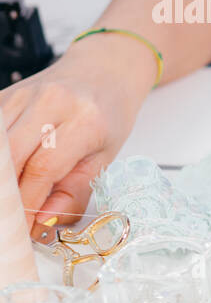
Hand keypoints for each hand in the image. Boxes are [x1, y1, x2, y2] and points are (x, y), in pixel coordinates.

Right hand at [0, 37, 153, 239]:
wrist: (104, 71)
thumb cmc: (108, 115)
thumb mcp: (105, 157)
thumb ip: (74, 192)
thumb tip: (42, 222)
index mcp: (84, 119)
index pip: (43, 169)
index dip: (27, 205)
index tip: (23, 231)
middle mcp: (49, 102)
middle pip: (9, 157)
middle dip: (6, 196)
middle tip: (9, 222)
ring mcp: (20, 95)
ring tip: (7, 202)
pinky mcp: (1, 96)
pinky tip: (5, 176)